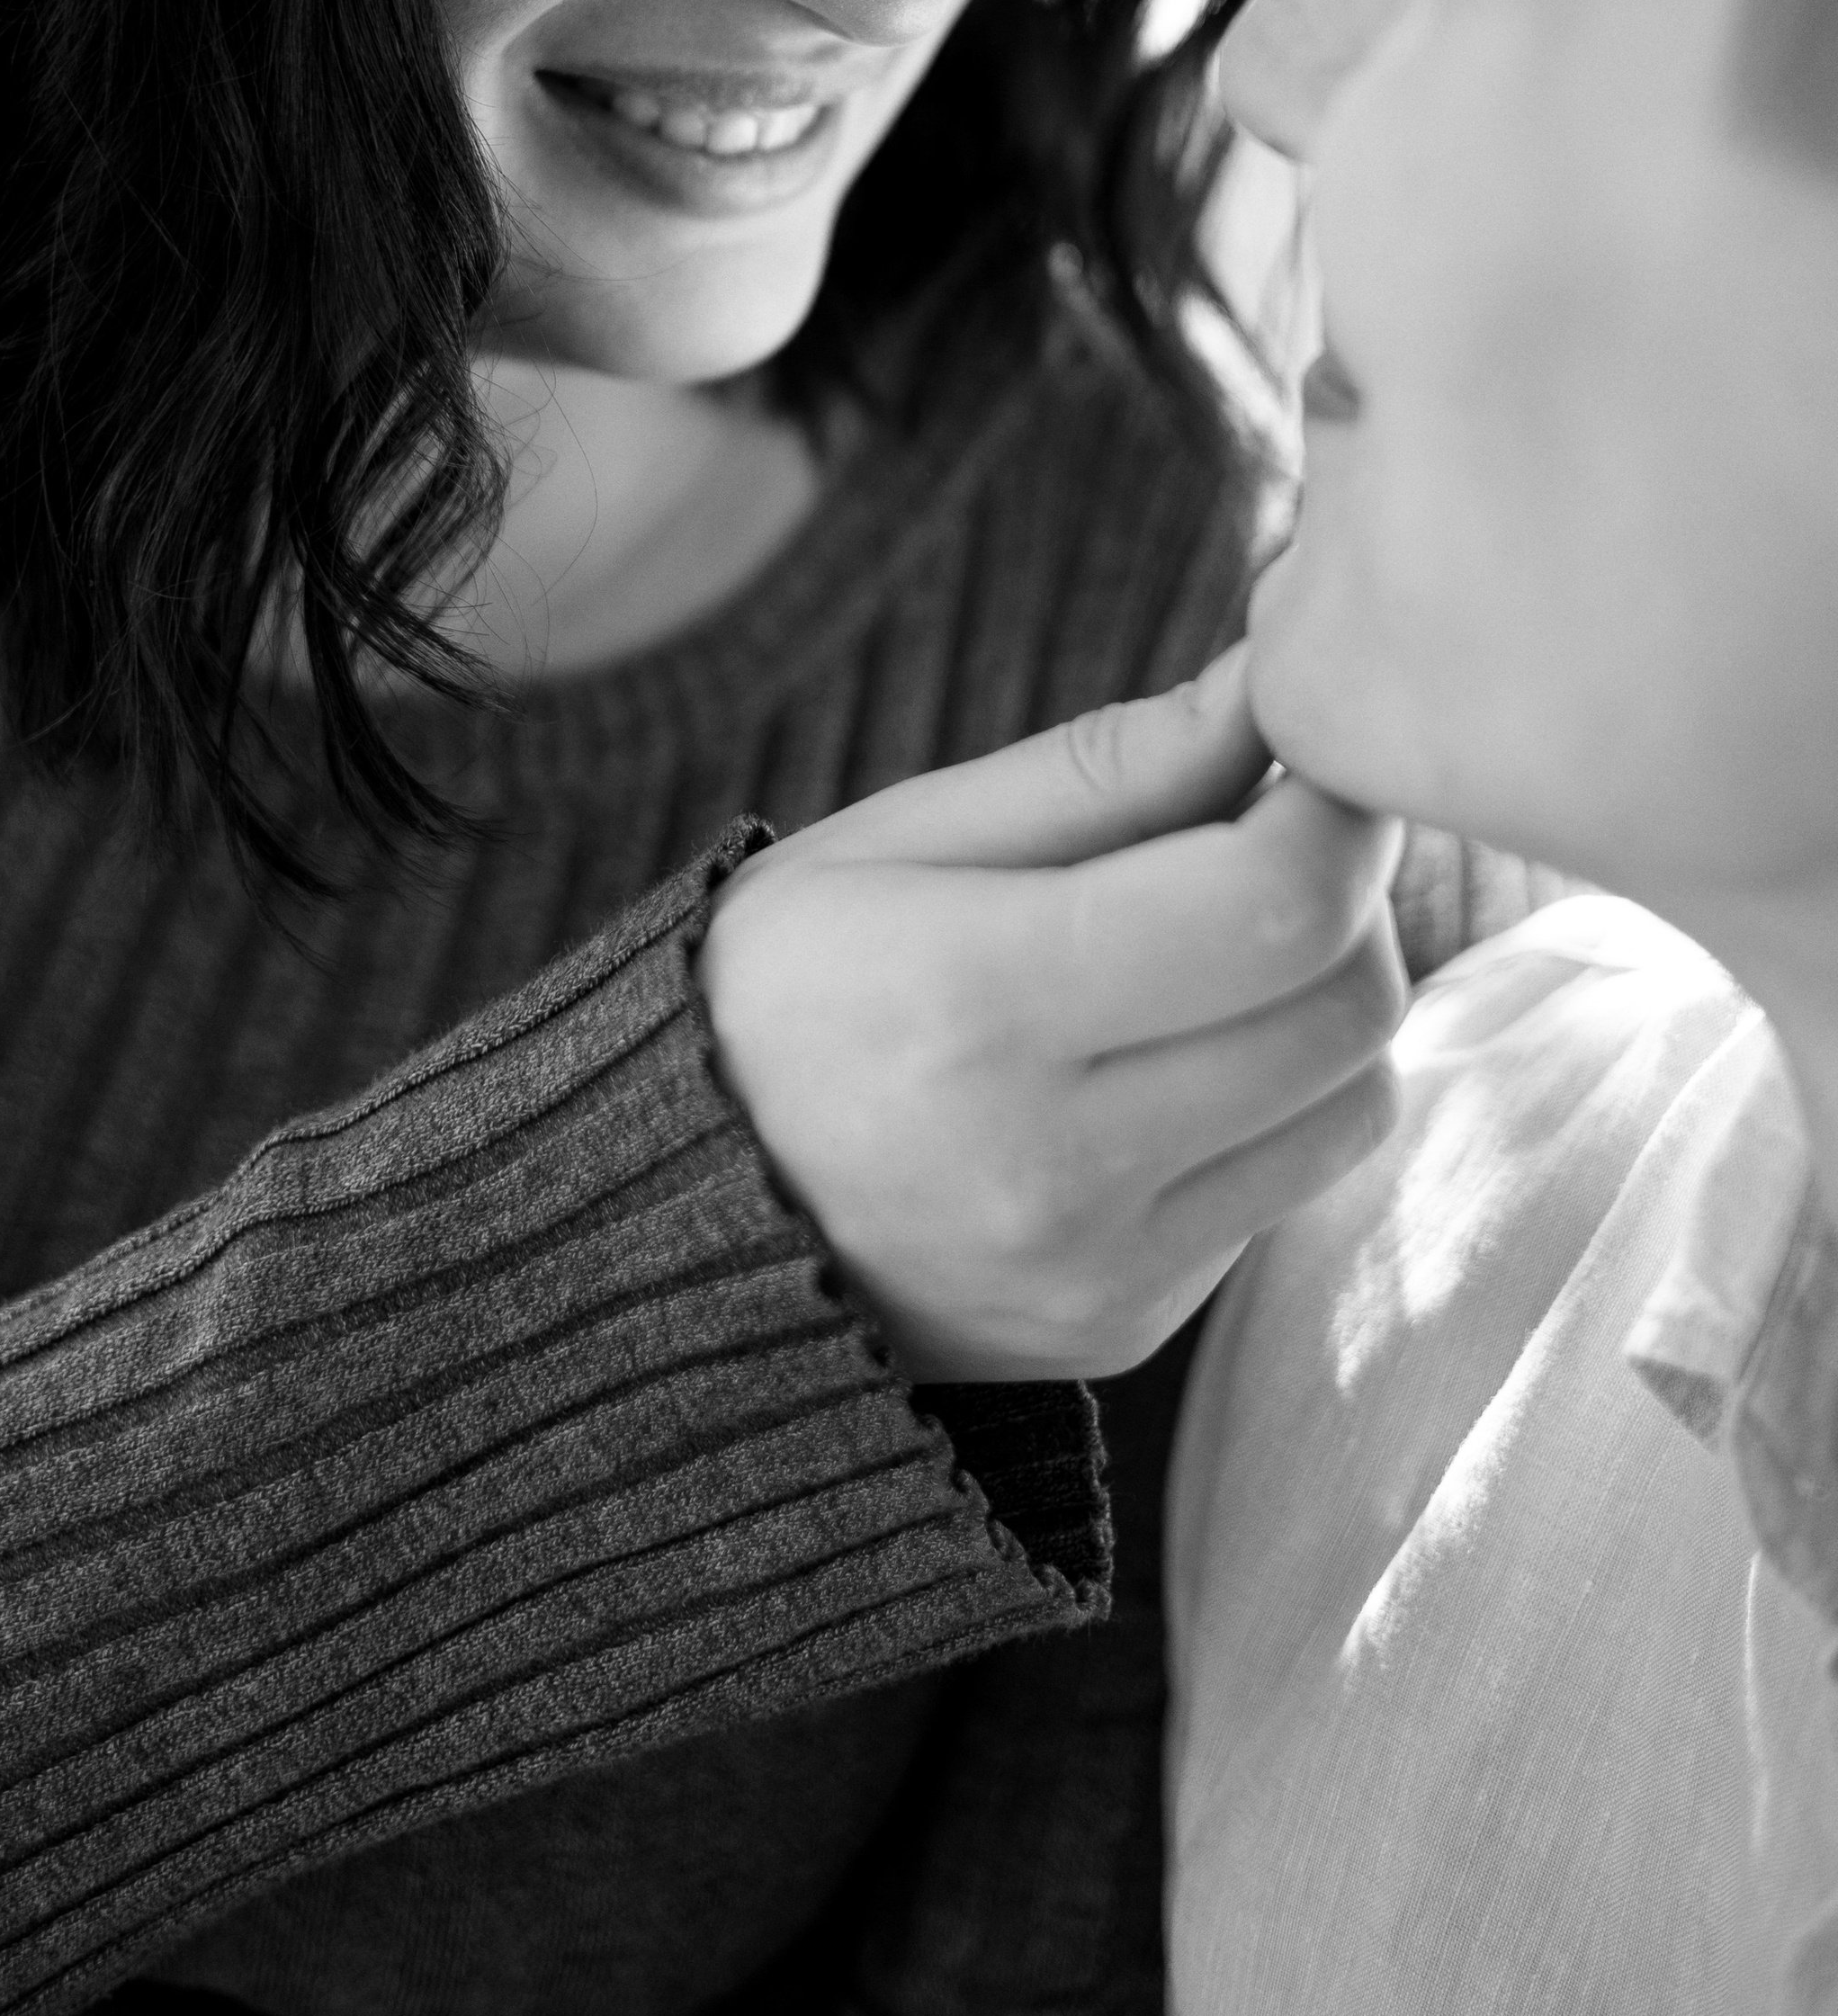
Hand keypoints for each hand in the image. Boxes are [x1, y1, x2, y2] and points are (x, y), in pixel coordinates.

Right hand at [696, 644, 1406, 1378]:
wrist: (663, 1217)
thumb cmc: (779, 987)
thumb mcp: (898, 839)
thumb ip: (1106, 767)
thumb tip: (1273, 690)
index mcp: (976, 998)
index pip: (1276, 902)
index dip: (1336, 812)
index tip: (1310, 763)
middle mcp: (1047, 1158)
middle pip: (1346, 1004)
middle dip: (1348, 893)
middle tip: (1271, 836)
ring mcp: (1095, 1265)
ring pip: (1353, 1102)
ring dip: (1327, 1001)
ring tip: (1224, 949)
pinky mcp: (1123, 1325)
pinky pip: (1287, 1187)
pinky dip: (1273, 1102)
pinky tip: (1164, 1061)